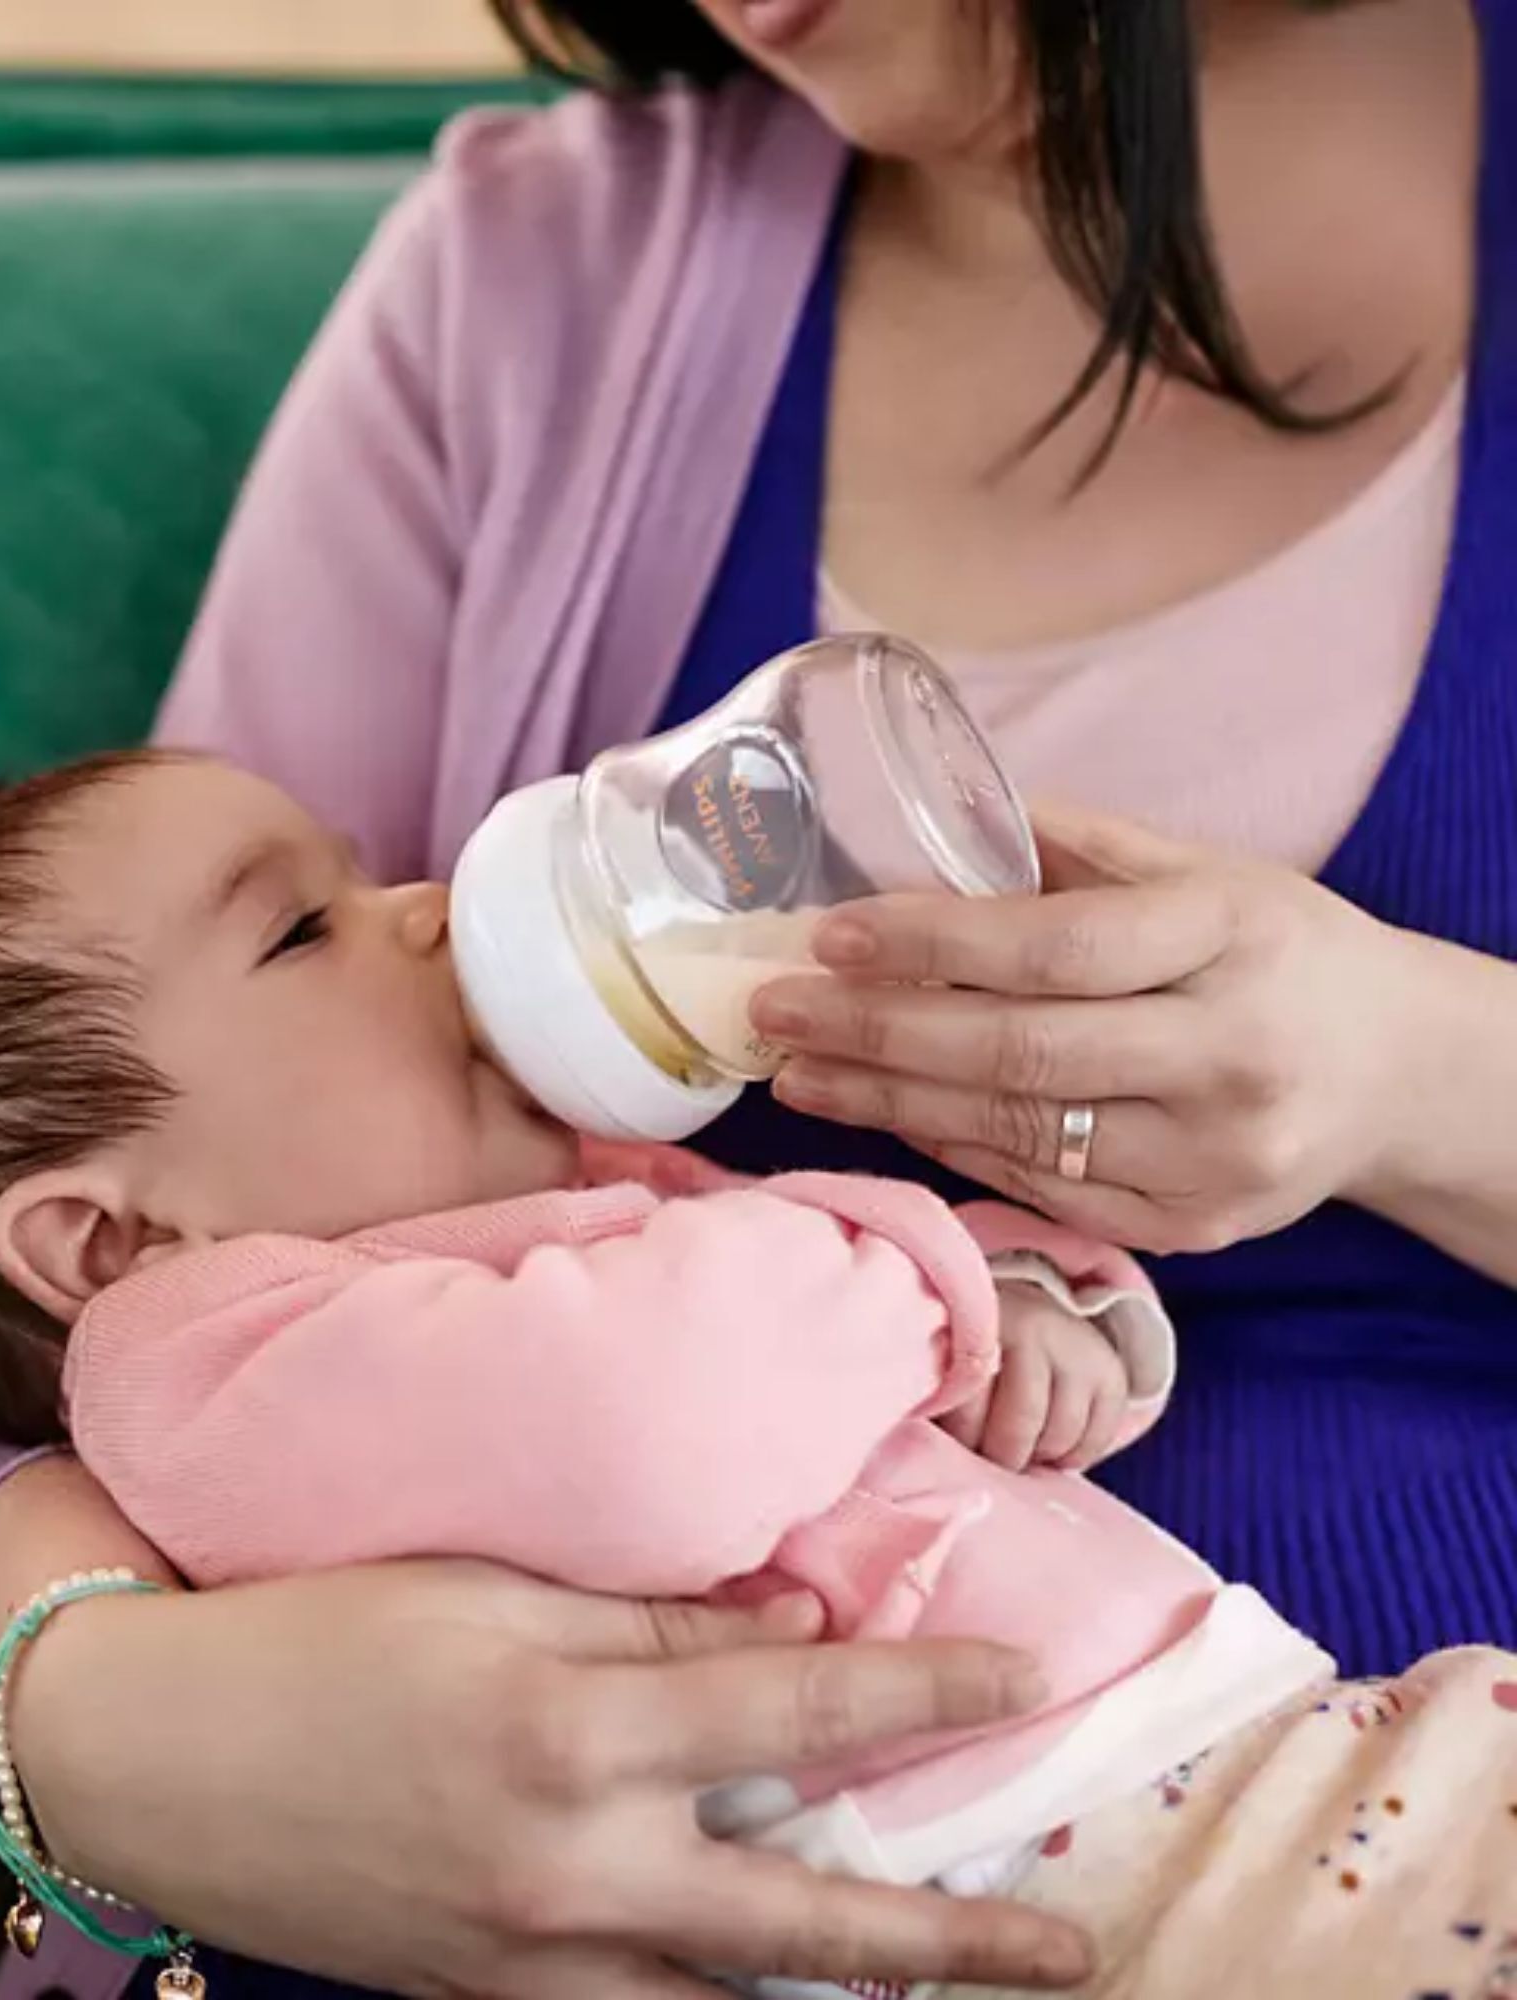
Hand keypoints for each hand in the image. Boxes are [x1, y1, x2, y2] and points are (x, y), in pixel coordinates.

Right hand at [9, 1561, 1093, 1998]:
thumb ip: (646, 1616)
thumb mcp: (482, 1587)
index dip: (920, 1690)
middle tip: (1075, 1946)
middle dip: (953, 1937)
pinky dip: (715, 1995)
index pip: (792, 1707)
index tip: (1020, 1677)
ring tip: (953, 1969)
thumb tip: (792, 1620)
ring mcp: (531, 1959)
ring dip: (853, 1984)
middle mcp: (571, 1867)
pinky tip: (757, 1971)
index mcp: (570, 1729)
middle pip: (805, 1918)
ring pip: (734, 1991)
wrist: (154, 1754)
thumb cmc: (314, 1631)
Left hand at [754, 803, 1422, 1256]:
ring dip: (888, 1102)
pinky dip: (954, 1147)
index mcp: (1232, 938)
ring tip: (797, 1073)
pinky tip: (885, 1114)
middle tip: (773, 1015)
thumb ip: (1076, 851)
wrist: (1397, 1073)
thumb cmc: (1278, 952)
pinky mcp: (1196, 1228)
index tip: (828, 939)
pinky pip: (1046, 1189)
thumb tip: (930, 830)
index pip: (1054, 948)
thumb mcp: (1207, 873)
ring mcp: (1215, 1159)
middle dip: (874, 1035)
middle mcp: (1230, 1057)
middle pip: (1020, 1055)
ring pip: (1019, 1134)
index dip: (929, 945)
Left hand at [942, 1288, 1128, 1471]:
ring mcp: (1079, 1350)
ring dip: (1036, 1457)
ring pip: (1060, 1435)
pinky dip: (1072, 1457)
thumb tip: (931, 1444)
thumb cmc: (975, 1354)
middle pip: (1020, 1422)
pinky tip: (1049, 1449)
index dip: (962, 1434)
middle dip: (1001, 1455)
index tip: (955, 1444)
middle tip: (989, 1458)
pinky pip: (1096, 1440)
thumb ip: (940, 1393)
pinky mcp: (1111, 1374)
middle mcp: (1035, 1327)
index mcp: (983, 1322)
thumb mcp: (949, 1359)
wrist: (1028, 1313)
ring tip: (1017, 1451)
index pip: (970, 1396)